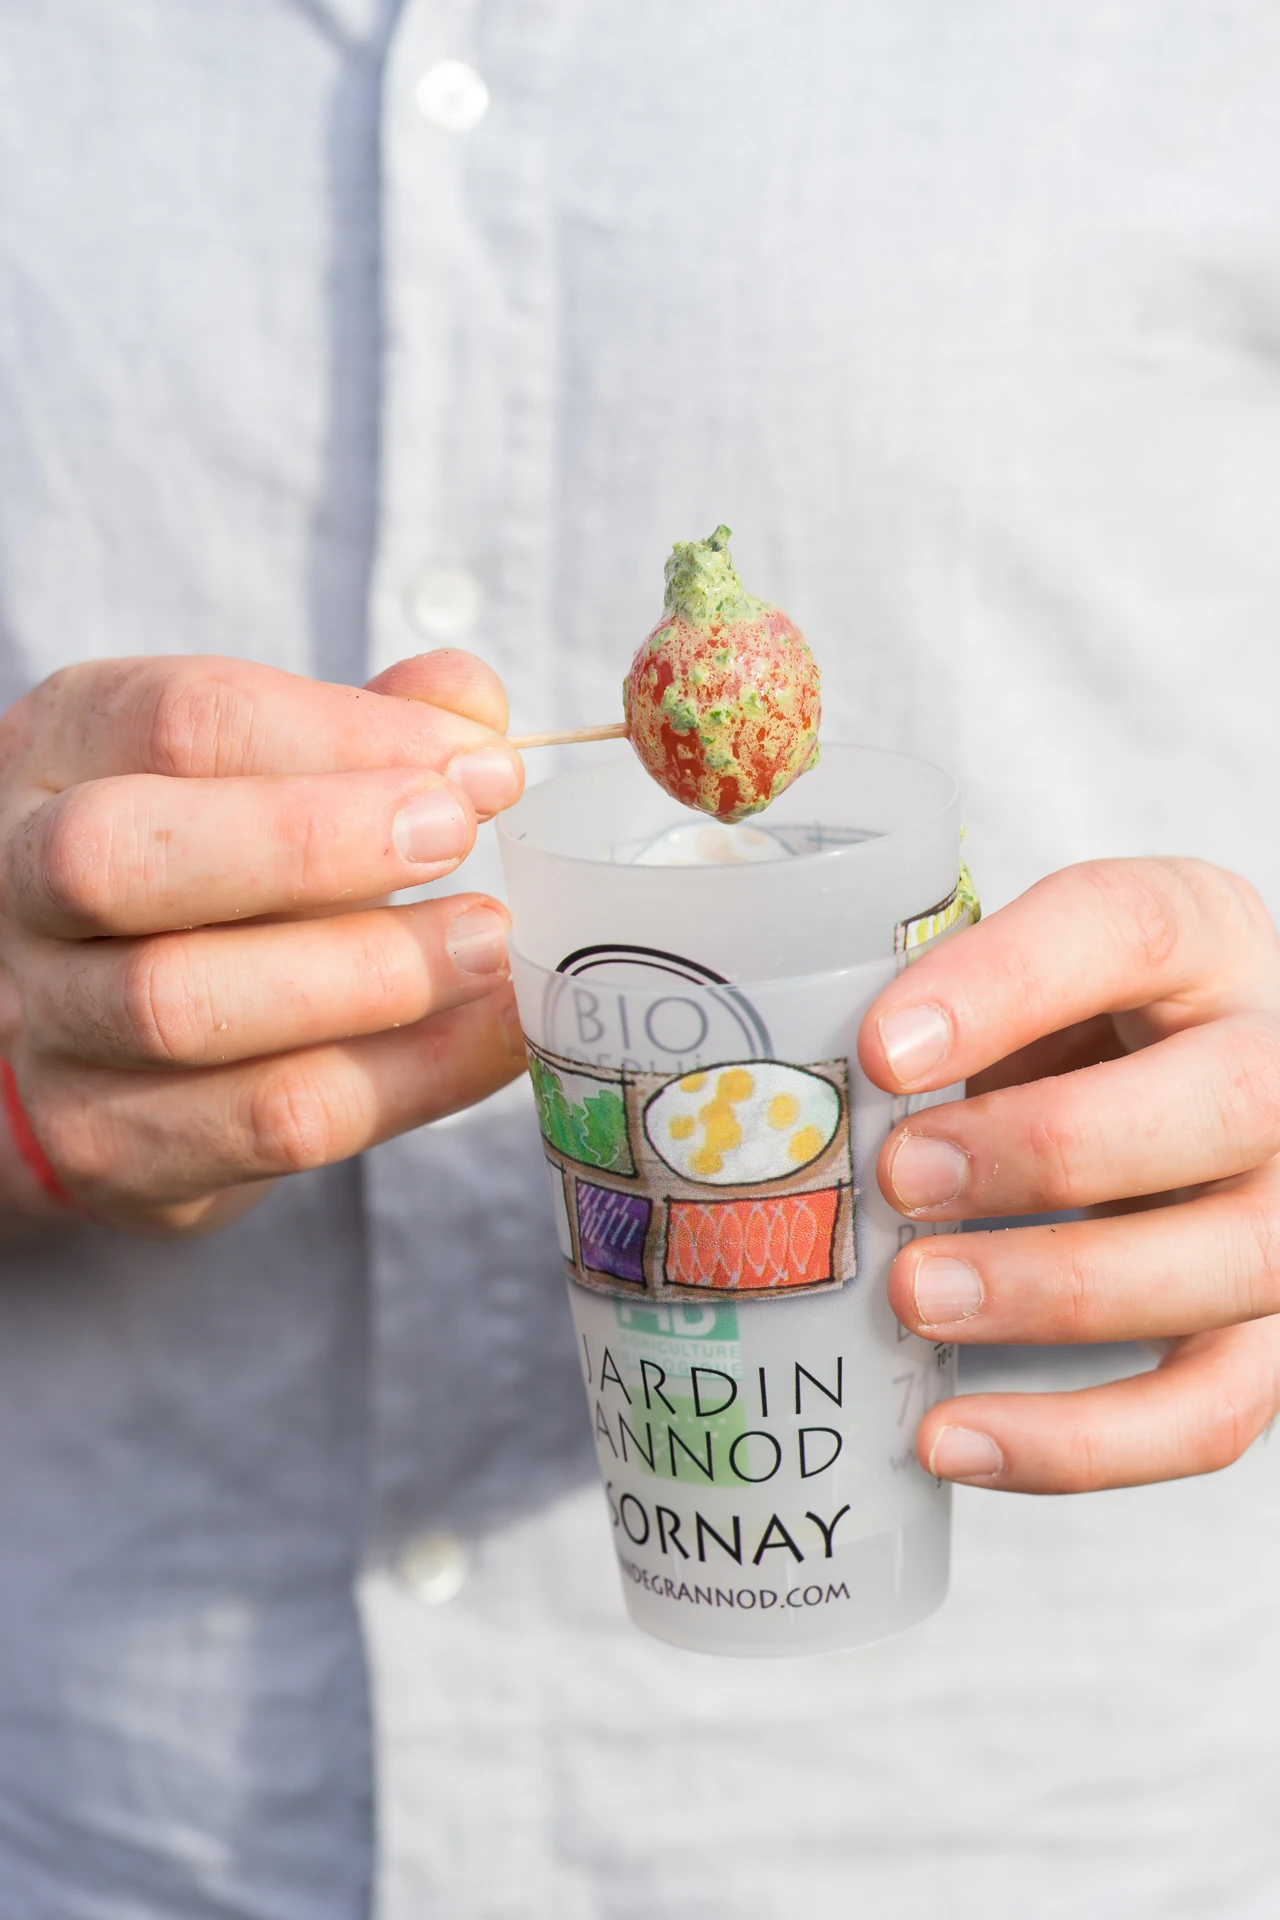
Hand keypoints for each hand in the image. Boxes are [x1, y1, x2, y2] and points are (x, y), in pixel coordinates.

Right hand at [0, 649, 525, 1235]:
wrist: (101, 1045)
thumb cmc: (211, 875)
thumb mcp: (268, 772)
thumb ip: (364, 726)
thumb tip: (470, 700)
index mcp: (62, 752)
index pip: (178, 722)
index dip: (345, 734)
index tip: (479, 762)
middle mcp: (21, 885)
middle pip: (121, 858)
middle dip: (309, 843)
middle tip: (456, 834)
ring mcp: (48, 1026)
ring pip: (182, 1007)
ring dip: (368, 976)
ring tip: (489, 945)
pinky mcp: (110, 1148)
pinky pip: (266, 1123)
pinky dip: (411, 1079)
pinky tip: (495, 1036)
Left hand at [859, 858, 1279, 1491]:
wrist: (1164, 1086)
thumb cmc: (1066, 1028)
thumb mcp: (1016, 980)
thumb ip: (943, 1015)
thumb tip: (787, 1104)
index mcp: (1200, 934)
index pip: (1128, 929)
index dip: (1005, 987)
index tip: (881, 1050)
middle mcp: (1278, 1061)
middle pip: (1226, 1097)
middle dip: (1049, 1148)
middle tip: (900, 1177)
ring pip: (1232, 1262)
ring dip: (1055, 1290)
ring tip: (910, 1299)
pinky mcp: (1272, 1334)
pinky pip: (1209, 1411)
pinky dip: (1077, 1444)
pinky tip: (950, 1439)